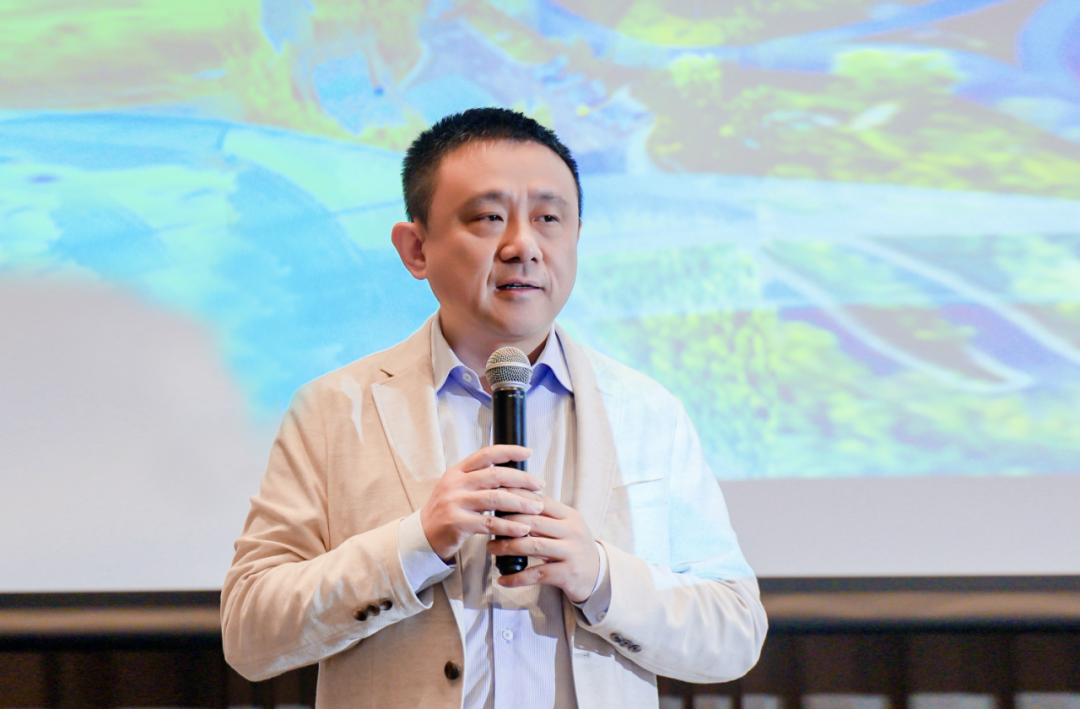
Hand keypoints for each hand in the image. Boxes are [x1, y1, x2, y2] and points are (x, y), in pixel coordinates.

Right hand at [420, 445, 544, 560]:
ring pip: (495, 498)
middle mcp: (455, 483)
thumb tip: (514, 474)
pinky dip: (510, 526)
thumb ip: (479, 480)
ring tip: (537, 507)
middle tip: (540, 485)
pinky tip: (523, 529)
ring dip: (520, 503)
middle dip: (522, 479)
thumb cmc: (448, 510)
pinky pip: (490, 523)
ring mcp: (455, 503)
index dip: (509, 451)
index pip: (486, 454)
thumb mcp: (457, 488)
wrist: (423, 535)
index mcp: (457, 471)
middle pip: (495, 475)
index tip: (528, 452)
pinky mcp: (457, 523)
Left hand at [486, 497, 599, 603]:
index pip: (541, 502)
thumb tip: (511, 504)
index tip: (497, 495)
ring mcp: (571, 552)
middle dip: (508, 523)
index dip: (518, 498)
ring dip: (507, 547)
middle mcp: (572, 531)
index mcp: (570, 516)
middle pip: (534, 522)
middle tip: (489, 525)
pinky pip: (536, 574)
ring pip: (533, 546)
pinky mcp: (567, 573)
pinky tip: (502, 579)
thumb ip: (544, 517)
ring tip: (491, 548)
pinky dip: (517, 577)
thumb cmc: (573, 547)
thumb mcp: (565, 527)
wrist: (597, 575)